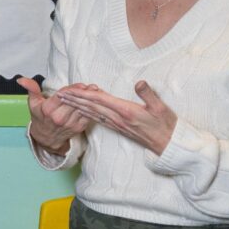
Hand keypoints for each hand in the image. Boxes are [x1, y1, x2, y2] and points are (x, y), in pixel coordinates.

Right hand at [18, 77, 92, 154]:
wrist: (46, 137)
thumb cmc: (40, 117)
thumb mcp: (33, 102)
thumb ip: (31, 88)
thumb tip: (21, 79)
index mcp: (48, 110)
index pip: (62, 96)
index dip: (73, 90)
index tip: (81, 84)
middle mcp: (59, 118)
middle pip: (74, 102)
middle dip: (84, 93)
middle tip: (93, 86)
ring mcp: (69, 124)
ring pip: (83, 109)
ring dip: (90, 100)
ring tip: (96, 91)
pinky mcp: (78, 128)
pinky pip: (87, 116)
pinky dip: (92, 109)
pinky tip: (95, 102)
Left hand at [58, 80, 176, 154]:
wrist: (169, 145)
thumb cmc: (166, 125)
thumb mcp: (161, 108)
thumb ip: (148, 95)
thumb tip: (139, 83)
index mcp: (126, 111)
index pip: (100, 100)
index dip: (84, 93)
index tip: (71, 89)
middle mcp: (118, 118)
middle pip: (91, 106)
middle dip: (74, 99)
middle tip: (60, 94)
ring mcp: (117, 124)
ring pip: (93, 113)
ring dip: (77, 106)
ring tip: (65, 101)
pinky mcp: (119, 128)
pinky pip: (98, 119)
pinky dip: (87, 113)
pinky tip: (81, 111)